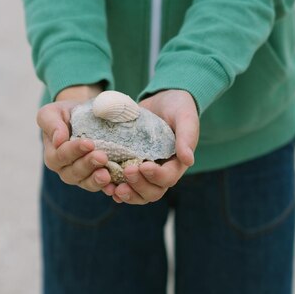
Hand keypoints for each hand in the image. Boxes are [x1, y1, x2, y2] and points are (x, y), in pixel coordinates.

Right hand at [37, 85, 112, 191]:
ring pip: (87, 183)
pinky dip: (108, 188)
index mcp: (53, 155)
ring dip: (96, 180)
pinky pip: (101, 187)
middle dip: (88, 165)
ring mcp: (82, 177)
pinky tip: (115, 187)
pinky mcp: (97, 179)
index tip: (89, 143)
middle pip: (74, 172)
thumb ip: (51, 124)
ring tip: (107, 175)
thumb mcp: (54, 113)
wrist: (87, 117)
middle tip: (102, 157)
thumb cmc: (67, 114)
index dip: (74, 150)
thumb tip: (58, 140)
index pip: (61, 156)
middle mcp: (65, 169)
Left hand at [107, 89, 198, 203]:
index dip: (156, 176)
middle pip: (152, 192)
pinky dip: (115, 188)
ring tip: (113, 188)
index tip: (143, 165)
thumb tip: (188, 161)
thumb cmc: (178, 107)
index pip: (168, 178)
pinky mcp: (130, 165)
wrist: (163, 99)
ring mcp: (144, 171)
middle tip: (127, 171)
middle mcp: (161, 172)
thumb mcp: (185, 118)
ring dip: (126, 193)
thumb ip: (187, 138)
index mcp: (176, 164)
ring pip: (137, 193)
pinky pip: (123, 184)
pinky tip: (105, 185)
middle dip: (139, 186)